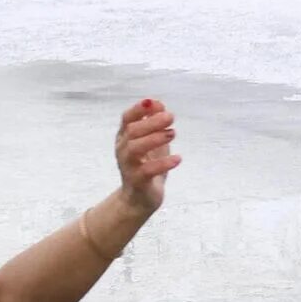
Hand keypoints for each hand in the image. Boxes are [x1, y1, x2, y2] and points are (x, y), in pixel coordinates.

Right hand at [117, 98, 179, 213]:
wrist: (139, 199)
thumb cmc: (146, 166)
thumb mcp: (151, 143)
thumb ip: (154, 125)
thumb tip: (159, 104)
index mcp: (125, 137)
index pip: (127, 119)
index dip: (138, 109)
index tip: (154, 102)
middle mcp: (122, 149)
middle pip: (132, 131)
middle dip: (151, 122)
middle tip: (171, 117)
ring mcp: (128, 166)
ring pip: (135, 148)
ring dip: (154, 138)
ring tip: (173, 133)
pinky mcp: (137, 181)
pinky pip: (147, 171)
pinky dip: (163, 163)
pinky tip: (178, 159)